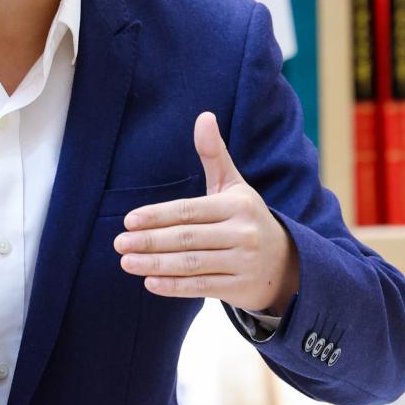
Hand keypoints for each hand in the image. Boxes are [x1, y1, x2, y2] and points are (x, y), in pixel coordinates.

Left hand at [114, 112, 298, 312]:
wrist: (286, 262)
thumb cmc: (247, 218)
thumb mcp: (234, 186)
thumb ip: (214, 154)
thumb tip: (204, 116)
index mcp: (238, 205)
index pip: (189, 210)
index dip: (157, 215)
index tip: (128, 221)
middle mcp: (243, 233)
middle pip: (187, 238)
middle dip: (150, 241)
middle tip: (119, 243)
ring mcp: (243, 262)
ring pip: (191, 264)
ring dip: (155, 264)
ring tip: (126, 262)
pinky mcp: (240, 288)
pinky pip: (202, 286)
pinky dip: (174, 286)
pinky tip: (150, 282)